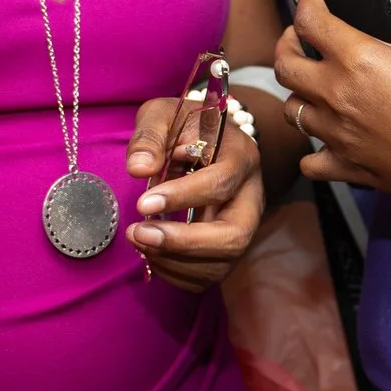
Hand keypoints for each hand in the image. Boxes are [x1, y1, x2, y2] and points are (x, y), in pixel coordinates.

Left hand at [122, 96, 264, 290]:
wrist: (203, 140)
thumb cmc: (183, 126)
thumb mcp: (163, 114)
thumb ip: (150, 136)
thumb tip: (138, 168)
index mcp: (241, 155)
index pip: (221, 183)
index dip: (182, 197)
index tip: (143, 204)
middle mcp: (251, 196)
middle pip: (235, 235)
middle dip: (184, 243)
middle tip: (139, 234)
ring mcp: (244, 226)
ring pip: (224, 261)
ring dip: (176, 261)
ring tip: (139, 241)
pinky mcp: (229, 247)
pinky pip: (211, 275)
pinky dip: (178, 274)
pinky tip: (151, 255)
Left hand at [274, 0, 390, 198]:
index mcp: (359, 60)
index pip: (310, 20)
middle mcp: (339, 97)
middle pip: (285, 65)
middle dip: (288, 43)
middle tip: (302, 36)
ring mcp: (340, 136)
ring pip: (292, 110)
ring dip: (300, 93)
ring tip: (315, 84)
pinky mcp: (351, 168)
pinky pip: (311, 161)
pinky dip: (313, 149)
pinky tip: (327, 138)